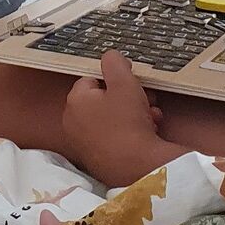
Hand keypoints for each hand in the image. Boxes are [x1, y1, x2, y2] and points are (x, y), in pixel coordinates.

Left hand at [62, 50, 170, 185]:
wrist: (137, 168)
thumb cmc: (127, 121)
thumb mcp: (124, 83)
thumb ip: (115, 63)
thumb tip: (110, 56)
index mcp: (75, 102)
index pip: (91, 79)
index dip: (113, 79)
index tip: (132, 82)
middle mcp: (73, 123)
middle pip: (103, 100)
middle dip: (127, 97)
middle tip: (146, 98)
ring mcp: (85, 144)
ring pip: (112, 118)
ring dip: (133, 113)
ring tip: (152, 116)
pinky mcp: (98, 160)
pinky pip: (114, 137)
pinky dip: (130, 132)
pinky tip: (149, 132)